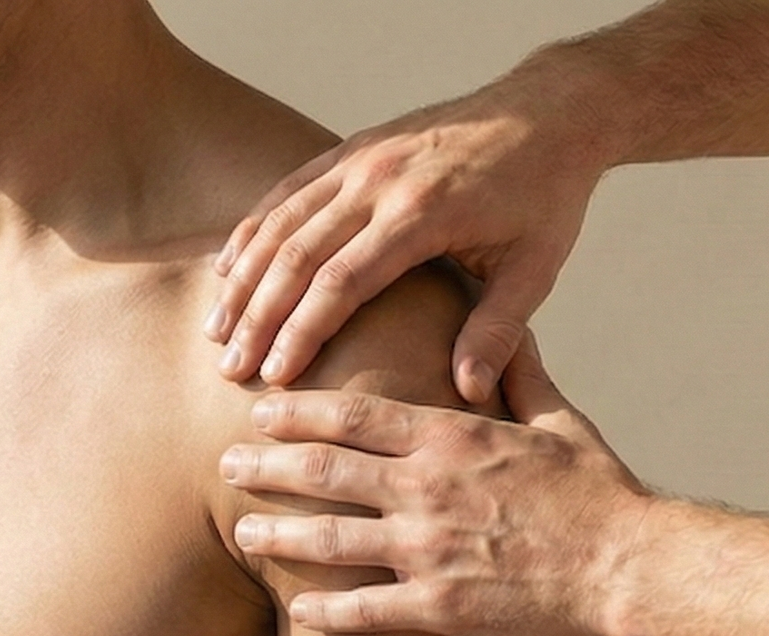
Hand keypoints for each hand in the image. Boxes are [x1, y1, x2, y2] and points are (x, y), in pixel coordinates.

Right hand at [207, 56, 609, 402]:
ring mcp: (362, 158)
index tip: (274, 378)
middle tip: (229, 367)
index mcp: (422, 213)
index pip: (341, 281)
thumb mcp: (536, 267)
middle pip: (296, 254)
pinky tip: (228, 267)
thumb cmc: (546, 194)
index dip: (301, 333)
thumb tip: (466, 393)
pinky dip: (254, 229)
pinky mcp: (355, 147)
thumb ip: (498, 331)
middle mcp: (380, 179)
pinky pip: (289, 190)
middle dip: (257, 315)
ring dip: (243, 275)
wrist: (551, 110)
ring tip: (217, 328)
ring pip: (281, 220)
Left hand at [224, 334, 648, 635]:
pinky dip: (325, 610)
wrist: (631, 568)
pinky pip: (365, 610)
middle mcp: (428, 490)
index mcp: (452, 440)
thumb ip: (518, 374)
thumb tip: (504, 328)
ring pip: (329, 540)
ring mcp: (429, 551)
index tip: (260, 406)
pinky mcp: (440, 608)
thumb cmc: (601, 494)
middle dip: (268, 465)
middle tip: (226, 462)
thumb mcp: (559, 421)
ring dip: (278, 535)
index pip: (355, 415)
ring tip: (243, 531)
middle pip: (325, 471)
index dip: (299, 410)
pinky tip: (296, 610)